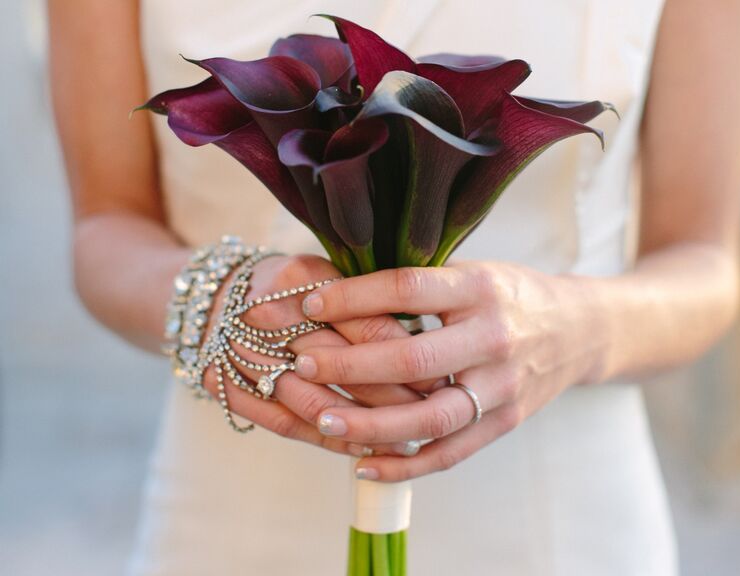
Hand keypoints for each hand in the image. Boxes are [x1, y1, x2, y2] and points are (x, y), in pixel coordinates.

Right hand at [202, 254, 429, 456]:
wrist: (211, 301)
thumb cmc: (285, 288)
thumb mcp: (321, 273)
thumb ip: (363, 298)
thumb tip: (424, 337)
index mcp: (298, 279)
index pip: (364, 321)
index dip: (407, 352)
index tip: (442, 370)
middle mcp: (267, 316)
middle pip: (342, 365)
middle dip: (393, 394)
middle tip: (434, 410)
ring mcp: (241, 356)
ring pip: (315, 401)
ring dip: (365, 425)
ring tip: (407, 439)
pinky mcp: (229, 389)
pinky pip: (286, 424)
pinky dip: (328, 439)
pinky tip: (363, 447)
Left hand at [294, 261, 608, 480]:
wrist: (580, 330)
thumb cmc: (511, 295)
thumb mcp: (473, 272)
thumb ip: (419, 286)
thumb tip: (337, 287)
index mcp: (480, 289)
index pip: (408, 288)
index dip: (354, 296)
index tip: (309, 303)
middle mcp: (494, 338)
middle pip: (414, 358)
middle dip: (351, 363)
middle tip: (303, 364)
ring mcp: (502, 387)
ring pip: (430, 417)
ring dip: (372, 425)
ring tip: (324, 422)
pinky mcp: (505, 422)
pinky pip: (450, 452)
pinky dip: (406, 465)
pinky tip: (364, 466)